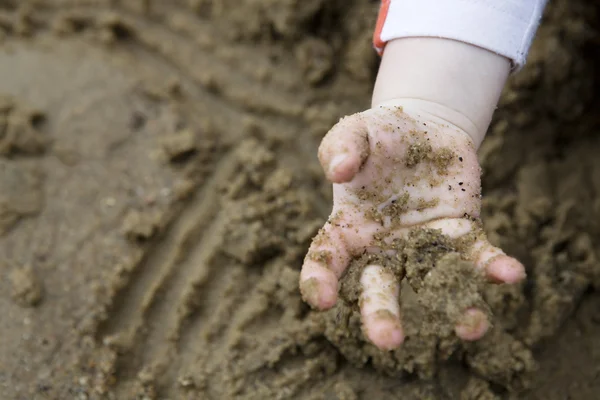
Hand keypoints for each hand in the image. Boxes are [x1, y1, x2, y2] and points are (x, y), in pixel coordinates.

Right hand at [299, 102, 524, 350]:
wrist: (424, 129)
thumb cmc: (379, 135)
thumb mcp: (354, 131)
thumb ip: (340, 146)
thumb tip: (339, 171)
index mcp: (348, 228)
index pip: (326, 260)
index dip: (319, 281)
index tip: (323, 300)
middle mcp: (384, 247)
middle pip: (379, 286)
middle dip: (382, 314)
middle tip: (388, 341)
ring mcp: (424, 245)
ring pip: (434, 282)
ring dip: (454, 305)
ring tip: (473, 327)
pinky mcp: (460, 233)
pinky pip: (476, 255)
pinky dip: (493, 266)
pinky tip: (509, 274)